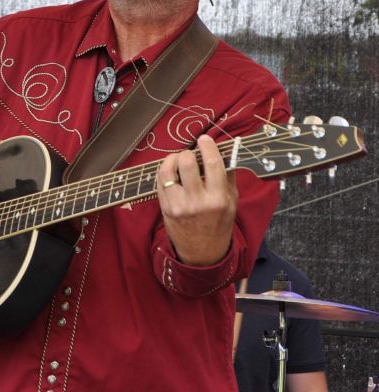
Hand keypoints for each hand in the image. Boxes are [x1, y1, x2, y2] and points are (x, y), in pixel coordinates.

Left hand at [157, 135, 236, 265]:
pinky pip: (160, 180)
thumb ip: (228, 175)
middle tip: (191, 154)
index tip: (204, 139)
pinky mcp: (165, 207)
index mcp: (218, 199)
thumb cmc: (219, 223)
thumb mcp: (232, 202)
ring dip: (173, 159)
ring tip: (179, 160)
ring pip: (168, 170)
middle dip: (188, 152)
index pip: (212, 164)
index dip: (207, 146)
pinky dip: (165, 170)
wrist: (202, 252)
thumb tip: (226, 150)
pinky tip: (172, 171)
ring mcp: (179, 205)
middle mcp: (198, 202)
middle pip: (187, 163)